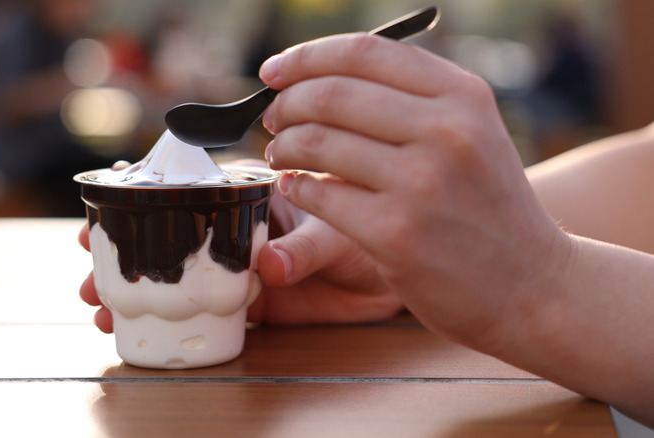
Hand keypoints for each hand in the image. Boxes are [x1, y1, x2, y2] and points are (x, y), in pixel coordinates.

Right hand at [78, 162, 403, 331]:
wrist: (393, 277)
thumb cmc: (373, 231)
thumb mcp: (339, 233)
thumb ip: (304, 248)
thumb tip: (269, 266)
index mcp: (254, 193)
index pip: (191, 184)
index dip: (145, 191)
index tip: (106, 199)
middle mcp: (238, 227)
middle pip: (170, 230)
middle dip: (124, 242)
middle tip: (87, 257)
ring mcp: (240, 266)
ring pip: (179, 273)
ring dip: (137, 286)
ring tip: (98, 301)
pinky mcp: (251, 304)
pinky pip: (205, 312)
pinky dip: (172, 321)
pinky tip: (135, 328)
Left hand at [259, 33, 569, 352]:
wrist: (531, 286)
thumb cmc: (489, 208)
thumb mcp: (474, 134)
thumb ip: (414, 99)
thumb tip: (325, 75)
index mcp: (464, 96)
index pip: (365, 52)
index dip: (306, 56)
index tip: (274, 71)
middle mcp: (447, 131)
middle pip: (332, 94)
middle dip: (287, 104)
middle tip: (274, 118)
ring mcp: (421, 183)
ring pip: (317, 142)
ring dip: (284, 145)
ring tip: (282, 153)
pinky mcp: (395, 234)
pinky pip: (318, 196)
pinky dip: (294, 188)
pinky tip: (295, 188)